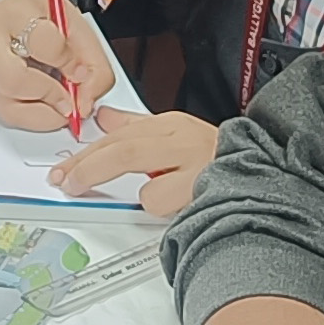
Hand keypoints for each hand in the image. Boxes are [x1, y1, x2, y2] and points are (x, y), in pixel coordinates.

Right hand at [0, 0, 116, 129]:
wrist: (13, 18)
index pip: (40, 41)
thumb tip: (87, 100)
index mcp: (14, 14)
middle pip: (13, 80)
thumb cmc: (41, 18)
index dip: (67, 62)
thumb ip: (90, 60)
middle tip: (72, 102)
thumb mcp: (74, 25)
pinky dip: (36, 118)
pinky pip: (9, 116)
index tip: (81, 72)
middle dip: (50, 96)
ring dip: (45, 114)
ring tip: (62, 105)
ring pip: (8, 108)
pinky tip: (48, 107)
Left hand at [54, 105, 217, 216]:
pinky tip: (169, 205)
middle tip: (67, 182)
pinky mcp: (202, 192)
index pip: (117, 135)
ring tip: (118, 193)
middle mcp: (180, 140)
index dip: (85, 154)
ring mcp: (193, 165)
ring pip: (140, 173)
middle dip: (86, 167)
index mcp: (171, 125)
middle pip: (122, 150)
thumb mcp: (172, 134)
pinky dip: (157, 206)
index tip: (64, 170)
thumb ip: (134, 127)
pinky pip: (162, 201)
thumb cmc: (215, 157)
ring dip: (122, 187)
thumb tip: (102, 119)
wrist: (259, 174)